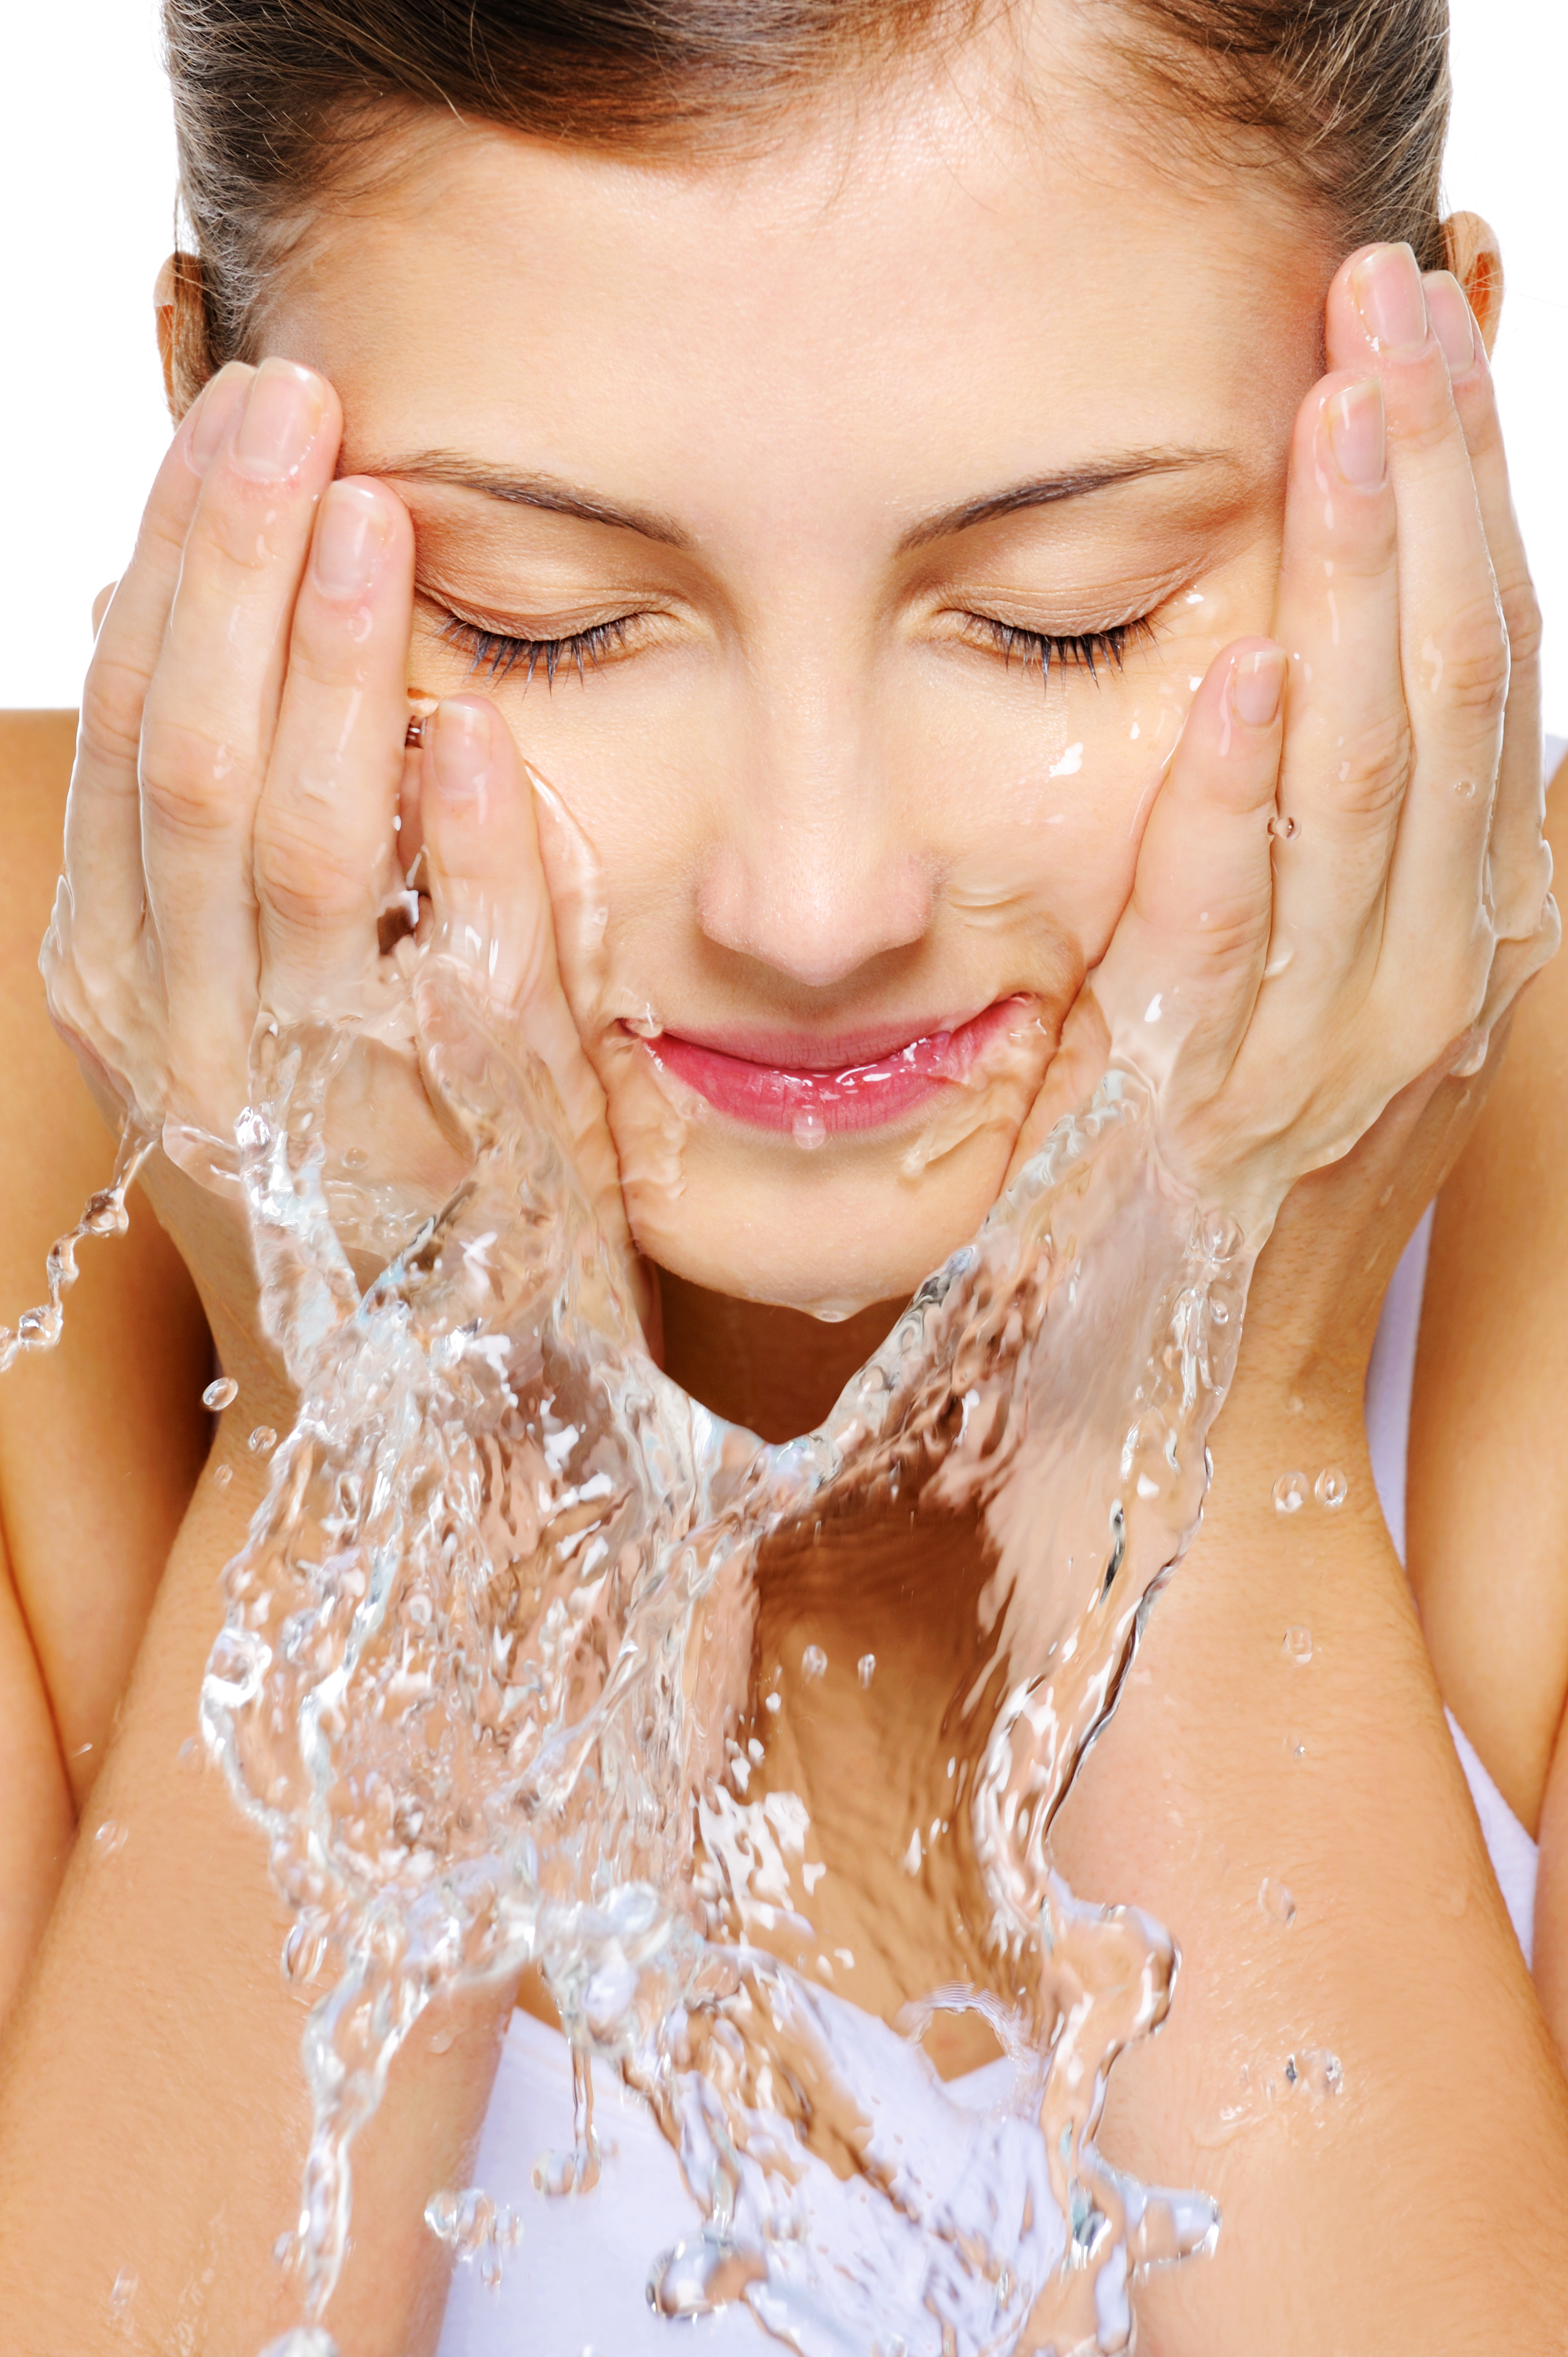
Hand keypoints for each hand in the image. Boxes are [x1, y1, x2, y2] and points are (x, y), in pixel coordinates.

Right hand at [43, 360, 635, 1365]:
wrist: (435, 1406)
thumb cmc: (358, 1173)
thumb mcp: (246, 1001)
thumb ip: (208, 842)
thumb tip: (167, 616)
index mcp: (120, 988)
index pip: (127, 742)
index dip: (176, 574)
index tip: (233, 426)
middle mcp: (186, 1047)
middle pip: (190, 771)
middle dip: (235, 575)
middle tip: (294, 408)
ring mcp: (316, 1111)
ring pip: (296, 861)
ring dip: (334, 672)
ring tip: (374, 517)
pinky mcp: (461, 1159)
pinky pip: (454, 988)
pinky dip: (463, 855)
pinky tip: (471, 730)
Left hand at [1011, 241, 1555, 1245]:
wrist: (1190, 1413)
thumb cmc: (1241, 1210)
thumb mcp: (1330, 1018)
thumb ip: (1351, 874)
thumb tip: (1343, 689)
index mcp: (1462, 938)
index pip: (1491, 679)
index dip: (1471, 503)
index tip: (1427, 344)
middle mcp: (1427, 977)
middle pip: (1459, 685)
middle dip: (1434, 484)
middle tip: (1395, 298)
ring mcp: (1332, 1047)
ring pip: (1373, 775)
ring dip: (1360, 581)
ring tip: (1344, 406)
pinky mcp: (1205, 1107)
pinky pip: (1234, 926)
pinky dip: (1247, 795)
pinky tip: (1255, 668)